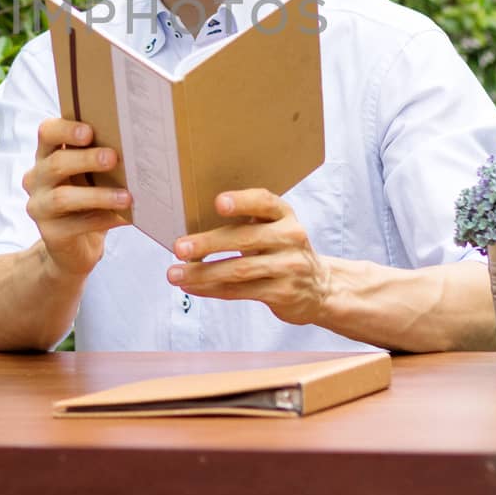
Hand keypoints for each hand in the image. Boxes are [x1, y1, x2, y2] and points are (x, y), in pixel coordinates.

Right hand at [23, 118, 130, 279]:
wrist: (76, 248)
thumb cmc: (89, 202)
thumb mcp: (91, 177)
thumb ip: (101, 160)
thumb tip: (135, 149)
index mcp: (46, 156)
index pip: (47, 134)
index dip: (65, 130)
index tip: (89, 131)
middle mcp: (37, 179)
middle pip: (56, 163)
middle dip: (86, 159)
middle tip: (113, 158)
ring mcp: (39, 207)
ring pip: (63, 197)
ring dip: (98, 195)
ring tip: (125, 196)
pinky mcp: (50, 234)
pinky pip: (77, 225)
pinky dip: (103, 219)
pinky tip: (124, 218)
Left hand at [166, 189, 332, 325]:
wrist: (320, 288)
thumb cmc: (282, 252)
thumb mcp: (274, 230)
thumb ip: (246, 224)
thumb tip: (192, 230)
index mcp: (284, 215)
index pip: (264, 202)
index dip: (242, 201)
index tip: (218, 203)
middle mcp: (290, 237)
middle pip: (245, 238)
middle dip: (208, 243)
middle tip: (179, 248)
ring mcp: (289, 267)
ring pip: (239, 270)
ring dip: (203, 273)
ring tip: (175, 274)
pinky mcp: (283, 293)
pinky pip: (240, 291)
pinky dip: (212, 289)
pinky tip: (192, 287)